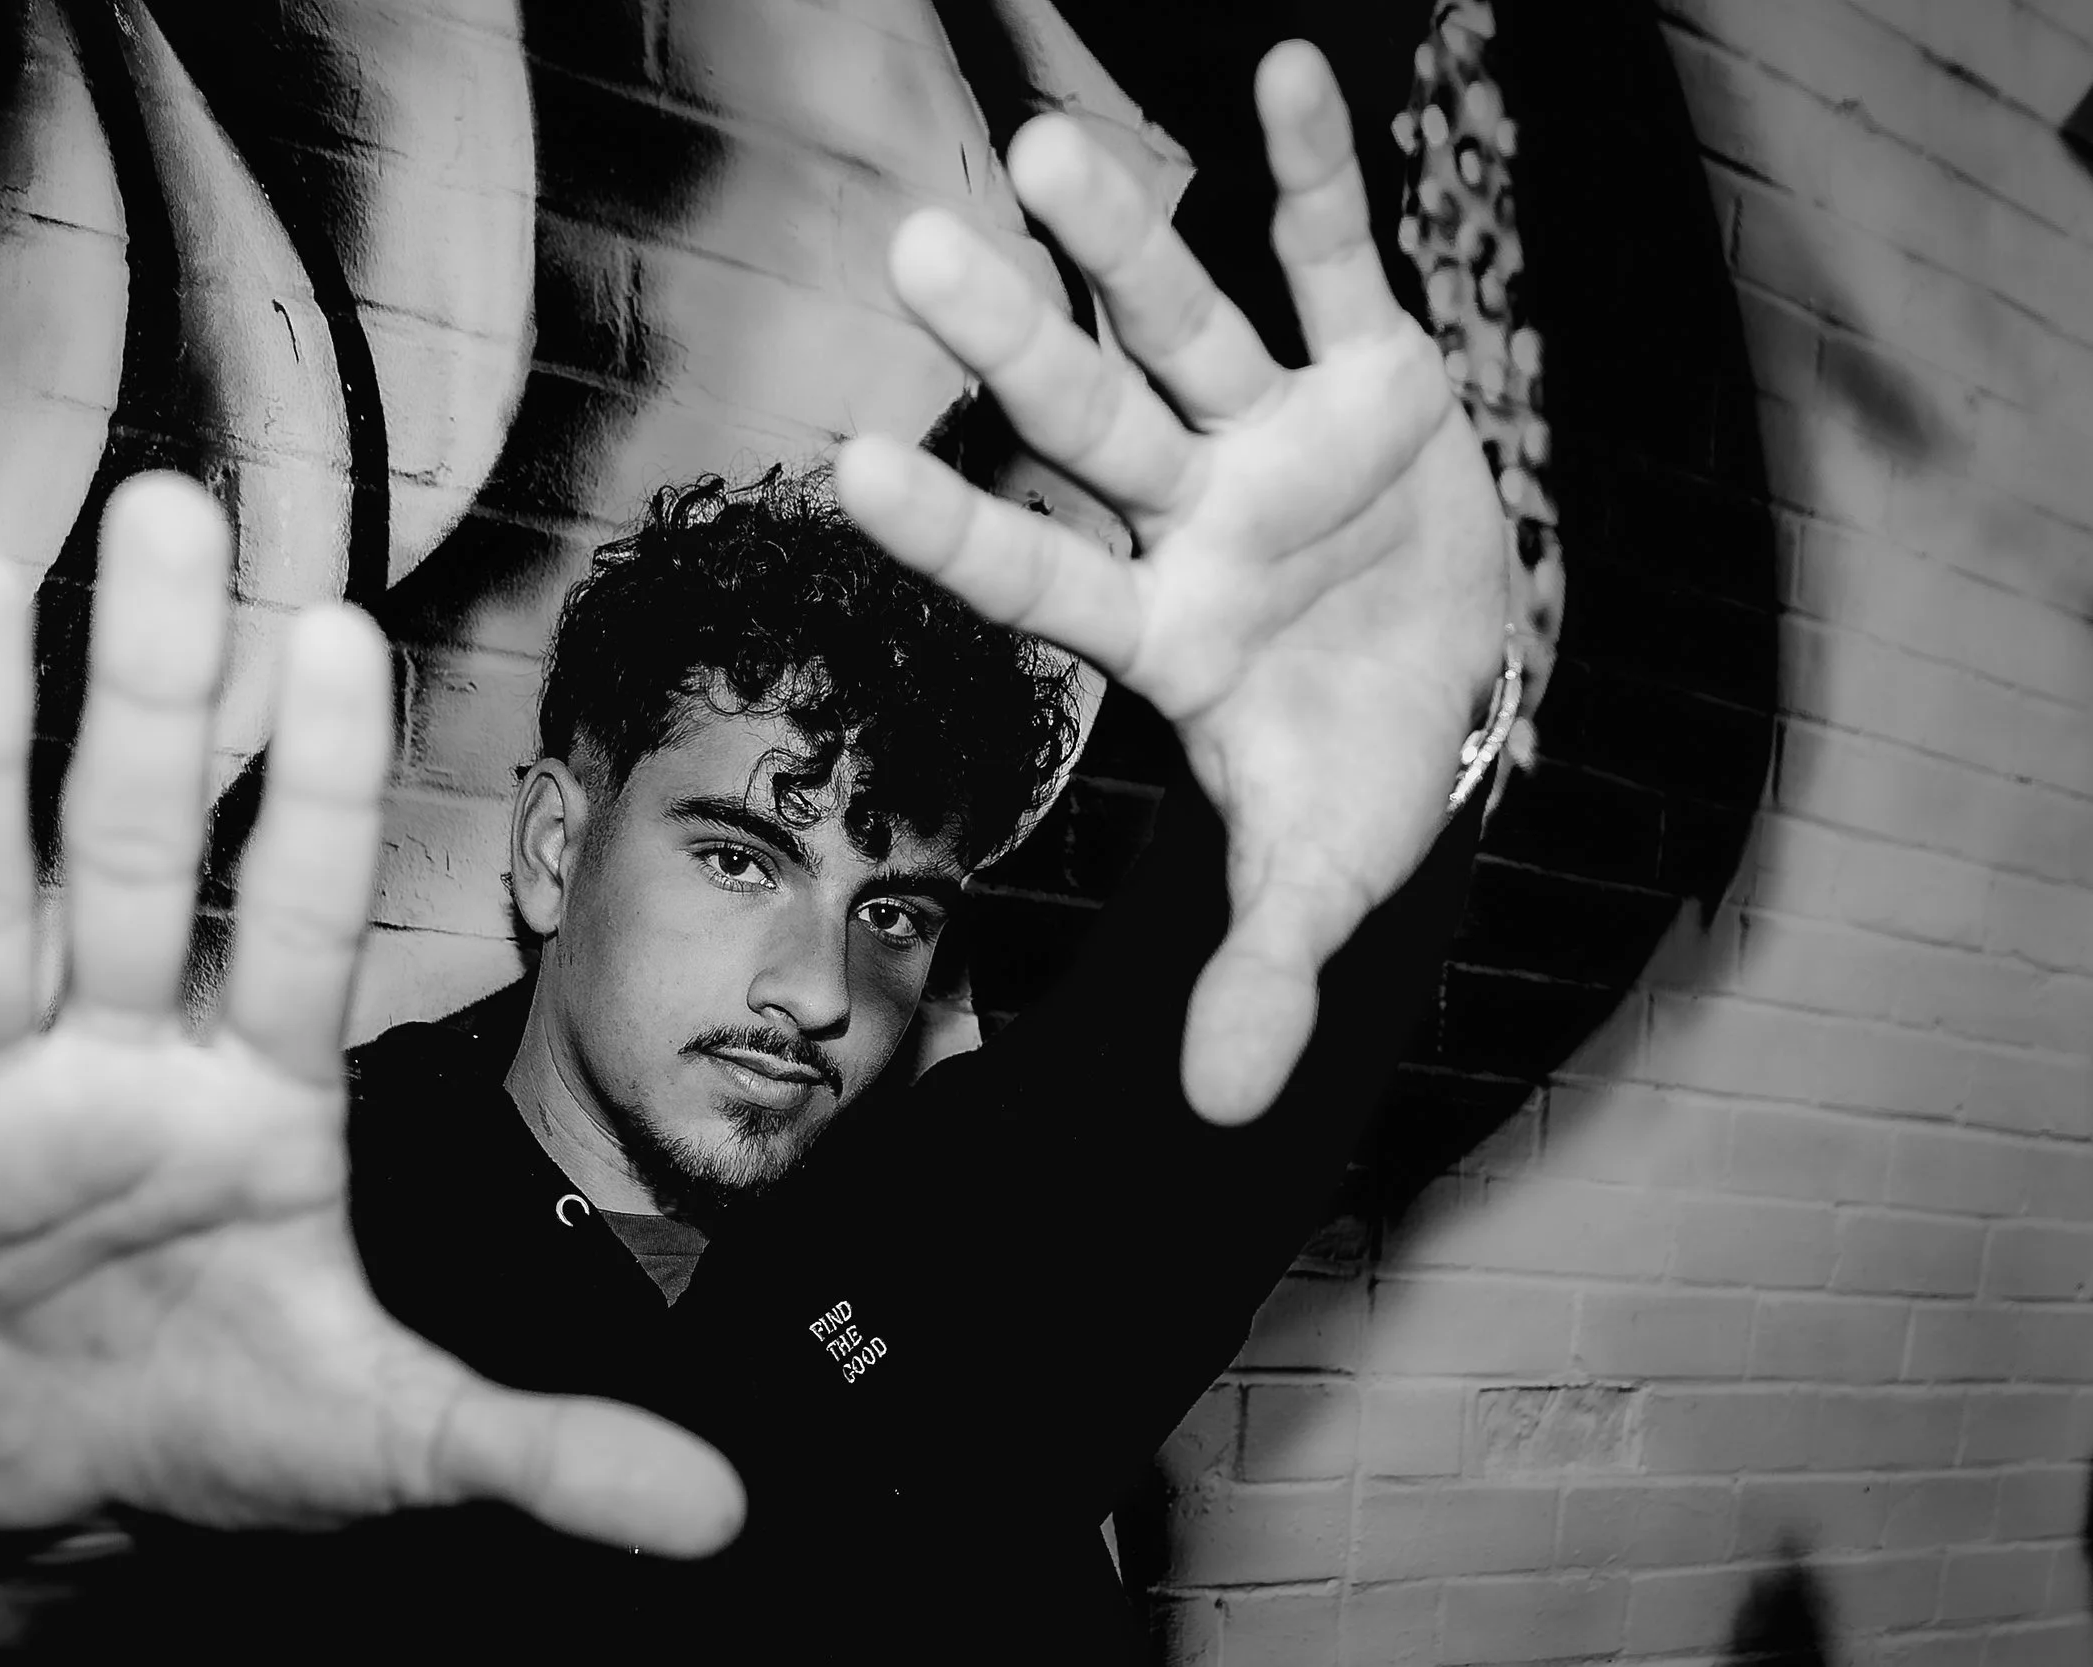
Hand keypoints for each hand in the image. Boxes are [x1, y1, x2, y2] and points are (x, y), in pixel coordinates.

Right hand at [0, 478, 742, 1577]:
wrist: (83, 1506)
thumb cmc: (244, 1432)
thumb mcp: (401, 1446)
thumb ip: (548, 1452)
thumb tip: (731, 1516)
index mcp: (262, 1098)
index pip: (297, 911)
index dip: (313, 784)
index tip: (338, 630)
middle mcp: (126, 1062)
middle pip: (132, 850)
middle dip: (146, 693)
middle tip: (172, 507)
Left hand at [835, 42, 1508, 1124]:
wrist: (1442, 679)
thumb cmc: (1351, 771)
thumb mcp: (1320, 875)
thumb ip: (1263, 969)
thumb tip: (1221, 1109)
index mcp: (1160, 630)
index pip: (1035, 575)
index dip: (954, 529)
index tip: (846, 466)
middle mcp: (1190, 515)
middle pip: (1085, 419)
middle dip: (1014, 341)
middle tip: (909, 247)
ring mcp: (1273, 437)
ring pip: (1184, 323)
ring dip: (1130, 235)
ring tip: (1051, 137)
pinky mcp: (1371, 376)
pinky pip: (1339, 262)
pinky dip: (1317, 177)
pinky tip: (1277, 70)